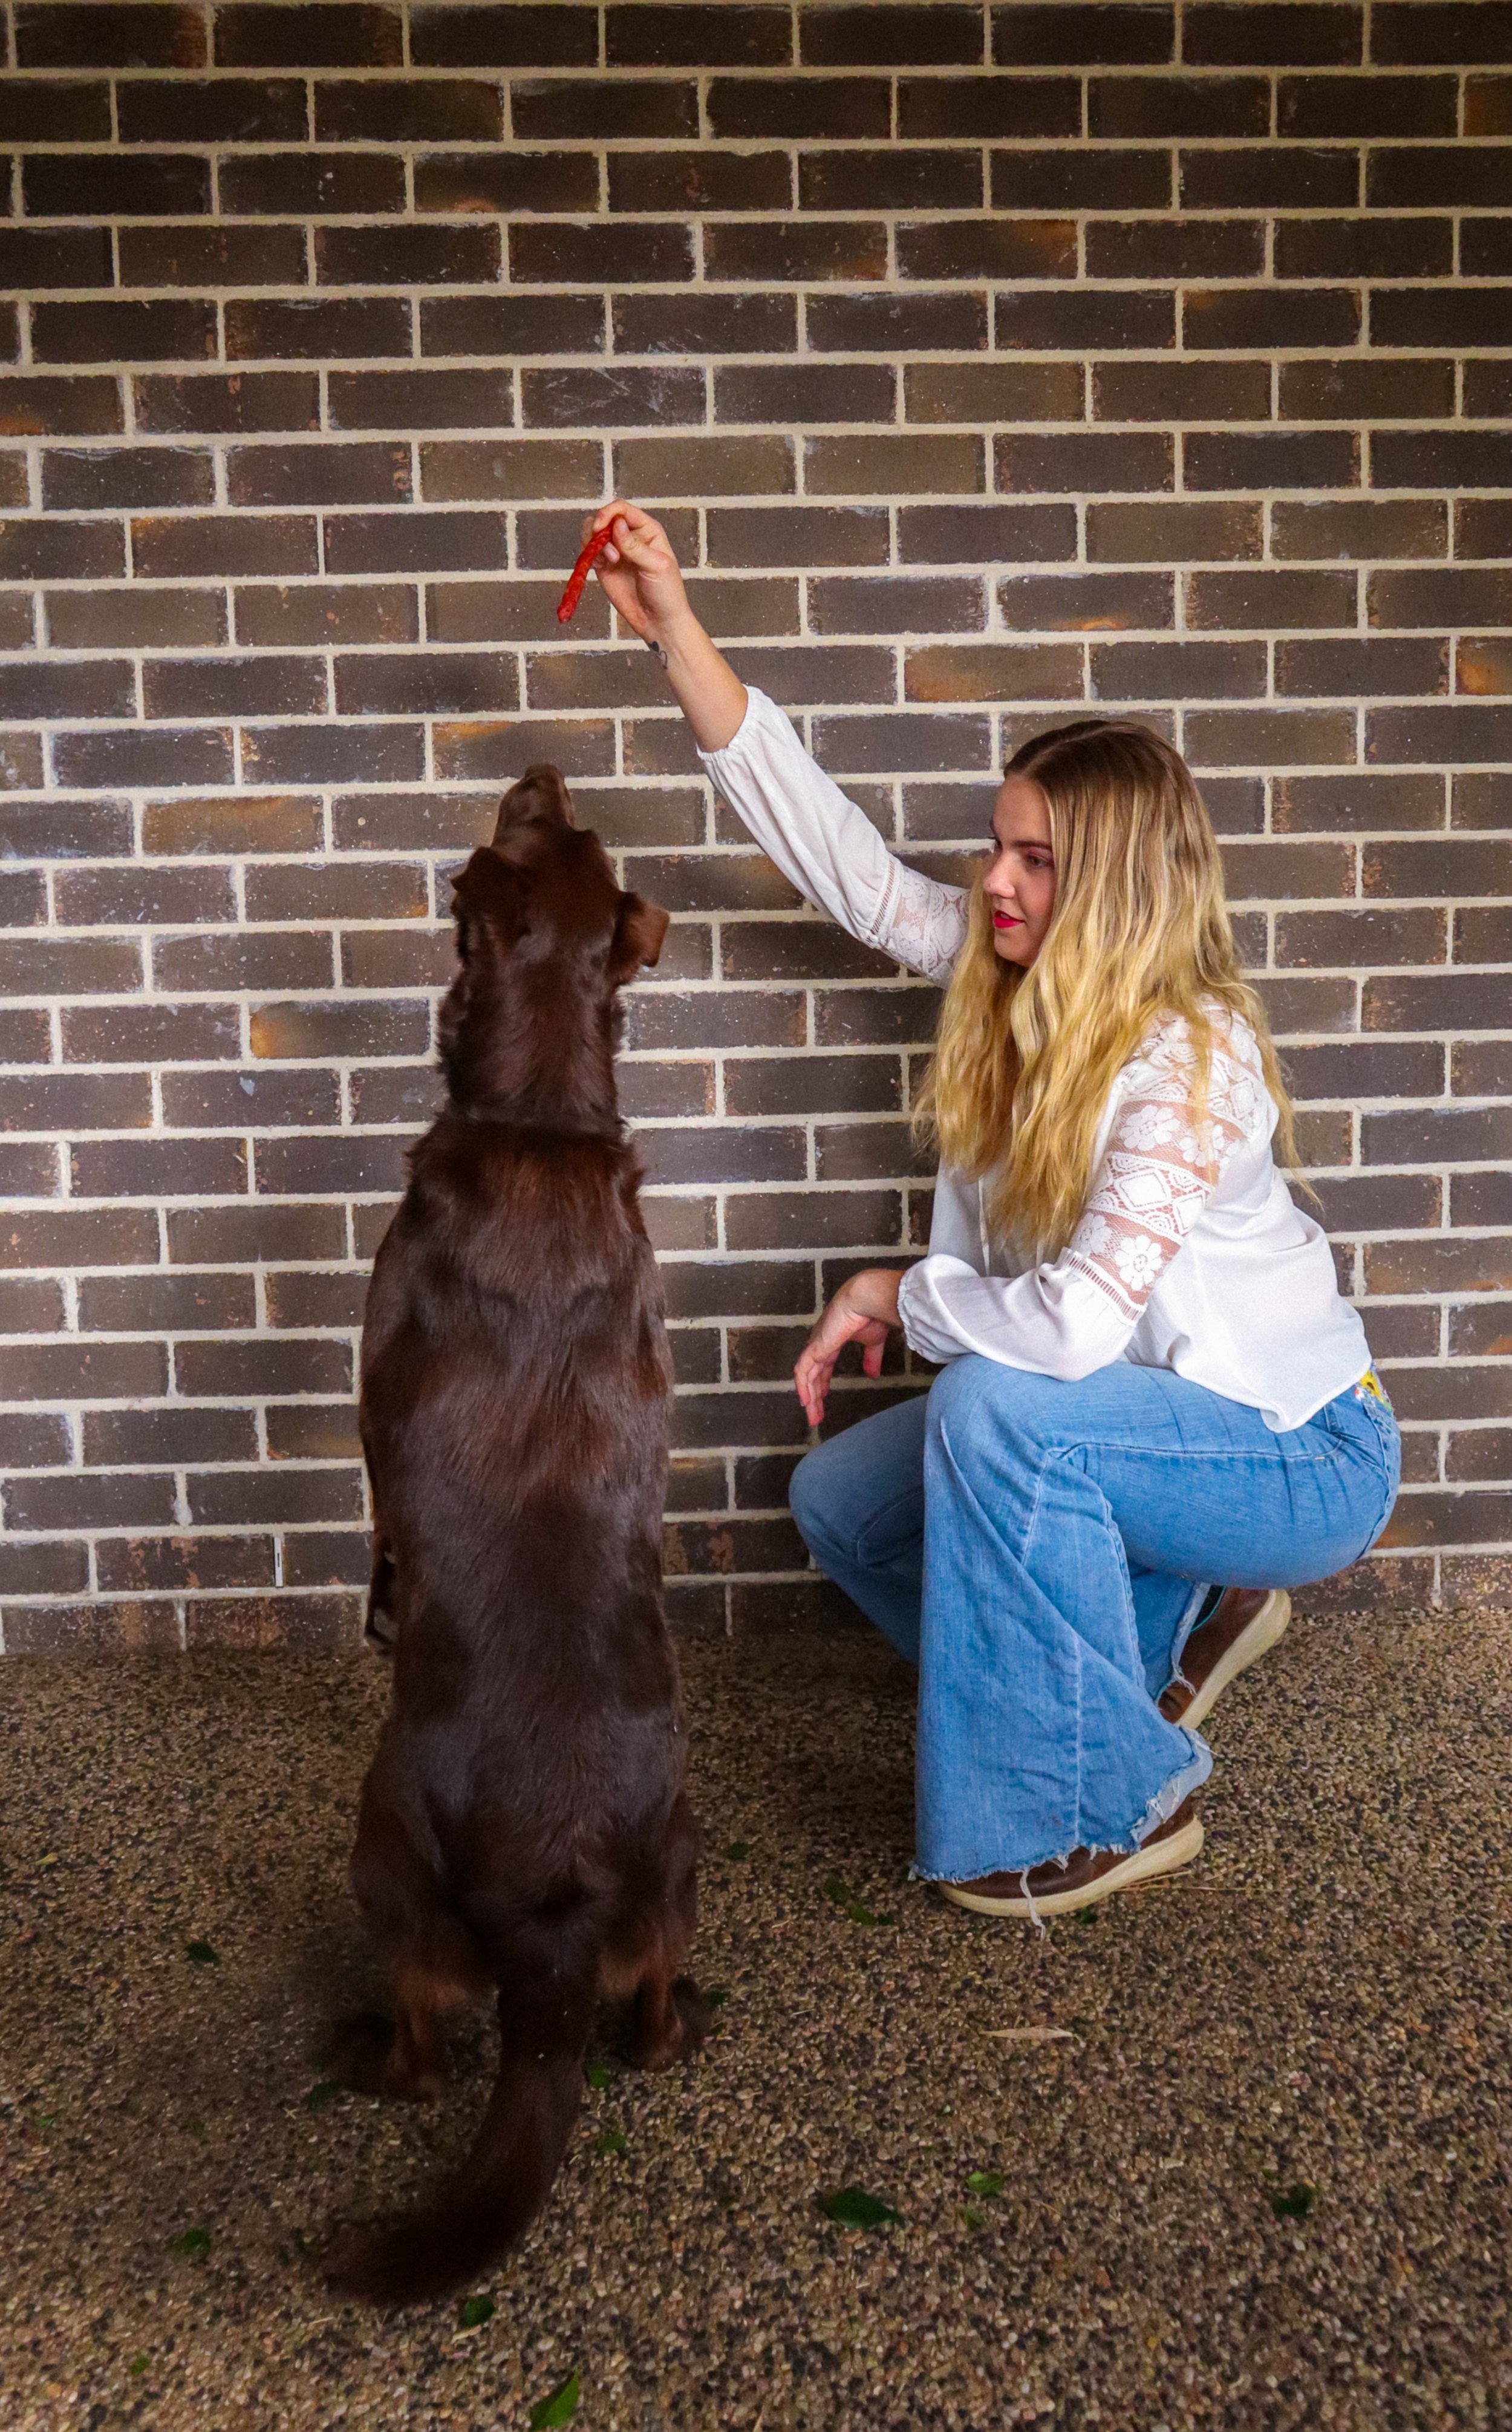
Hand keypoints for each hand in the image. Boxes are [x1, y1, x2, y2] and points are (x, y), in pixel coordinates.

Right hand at [579, 499, 690, 646]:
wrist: (658, 621)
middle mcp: (629, 536)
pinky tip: (602, 566)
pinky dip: (590, 555)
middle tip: (606, 550)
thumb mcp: (656, 566)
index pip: (622, 509)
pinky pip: (590, 552)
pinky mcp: (604, 566)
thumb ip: (635, 546)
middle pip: (604, 517)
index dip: (608, 513)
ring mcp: (615, 551)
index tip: (600, 528)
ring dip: (593, 542)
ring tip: (609, 561)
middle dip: (598, 528)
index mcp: (647, 529)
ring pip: (592, 533)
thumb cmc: (666, 592)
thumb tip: (617, 525)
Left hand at [794, 1269, 902, 1427]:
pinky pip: (803, 1370)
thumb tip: (872, 1375)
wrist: (869, 1298)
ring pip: (806, 1376)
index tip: (823, 1398)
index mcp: (833, 1340)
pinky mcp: (816, 1347)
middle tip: (816, 1415)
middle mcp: (821, 1343)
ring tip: (812, 1416)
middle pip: (812, 1374)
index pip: (822, 1366)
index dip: (822, 1383)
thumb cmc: (873, 1313)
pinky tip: (806, 1401)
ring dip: (809, 1397)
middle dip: (814, 1396)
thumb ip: (871, 1358)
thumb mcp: (873, 1342)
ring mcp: (816, 1345)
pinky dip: (803, 1386)